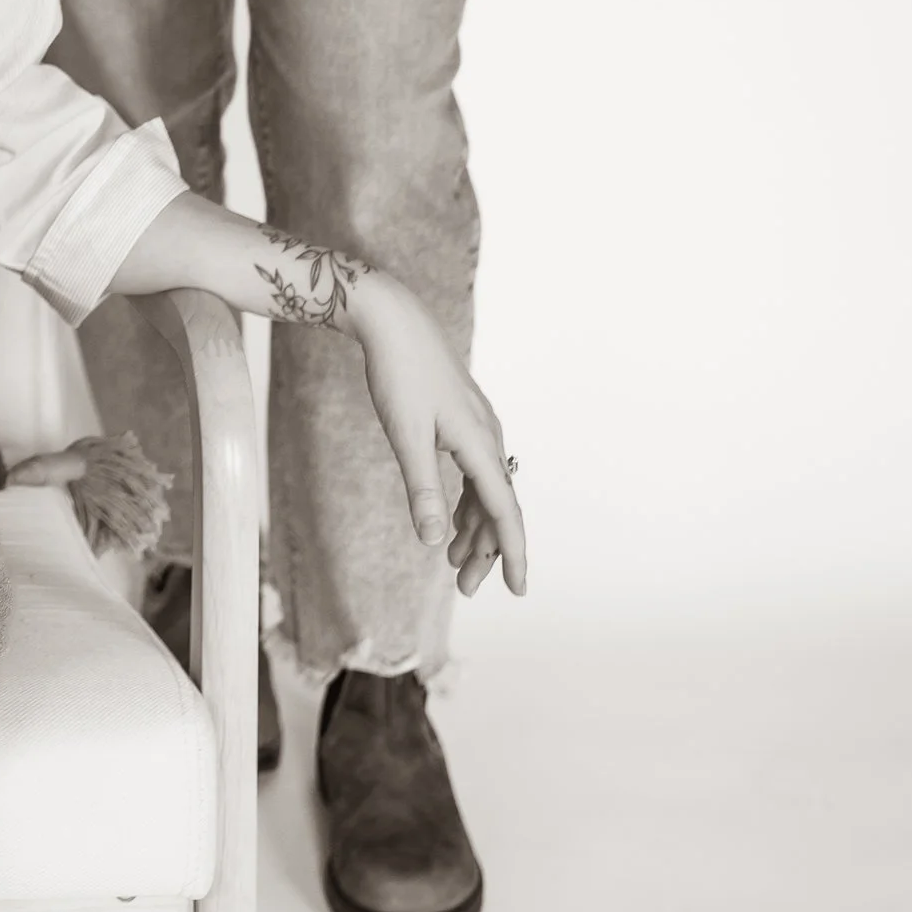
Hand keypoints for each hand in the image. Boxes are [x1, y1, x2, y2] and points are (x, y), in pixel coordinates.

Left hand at [348, 271, 527, 597]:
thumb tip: (433, 540)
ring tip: (454, 564)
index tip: (518, 590)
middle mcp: (488, 437)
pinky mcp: (463, 422)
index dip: (514, 553)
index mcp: (479, 444)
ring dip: (474, 529)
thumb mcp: (405, 436)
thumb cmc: (398, 375)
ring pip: (486, 491)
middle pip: (498, 507)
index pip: (505, 512)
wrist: (393, 321)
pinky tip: (452, 522)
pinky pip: (475, 473)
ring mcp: (478, 429)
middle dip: (486, 551)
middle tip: (464, 588)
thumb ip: (421, 489)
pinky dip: (466, 502)